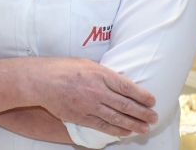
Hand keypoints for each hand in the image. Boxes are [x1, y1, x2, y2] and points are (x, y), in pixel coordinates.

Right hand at [26, 58, 157, 136]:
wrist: (41, 81)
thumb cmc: (63, 68)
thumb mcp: (86, 63)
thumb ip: (103, 73)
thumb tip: (119, 82)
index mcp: (100, 73)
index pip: (126, 86)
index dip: (141, 95)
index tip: (152, 100)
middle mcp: (97, 90)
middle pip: (125, 104)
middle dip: (142, 112)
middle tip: (154, 117)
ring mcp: (89, 105)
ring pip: (116, 117)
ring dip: (133, 124)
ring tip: (145, 128)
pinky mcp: (81, 116)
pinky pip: (102, 125)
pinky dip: (115, 130)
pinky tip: (124, 132)